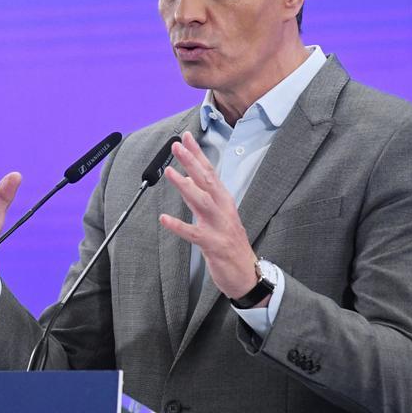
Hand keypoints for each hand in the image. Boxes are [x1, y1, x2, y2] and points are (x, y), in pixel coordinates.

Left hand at [158, 132, 261, 302]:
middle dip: (192, 161)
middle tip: (177, 146)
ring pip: (202, 201)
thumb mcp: (219, 216)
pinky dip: (178, 225)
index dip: (198, 155)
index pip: (210, 172)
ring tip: (170, 172)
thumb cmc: (230, 243)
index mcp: (224, 201)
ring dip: (185, 186)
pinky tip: (164, 219)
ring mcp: (219, 226)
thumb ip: (204, 198)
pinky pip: (194, 234)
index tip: (187, 138)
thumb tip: (189, 180)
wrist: (247, 274)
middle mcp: (223, 209)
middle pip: (207, 180)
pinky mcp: (213, 244)